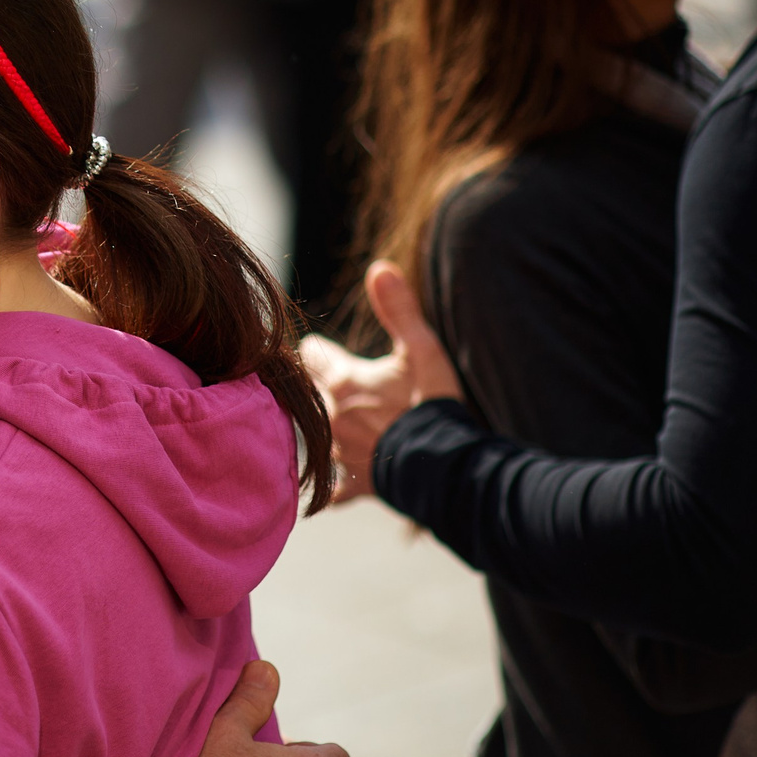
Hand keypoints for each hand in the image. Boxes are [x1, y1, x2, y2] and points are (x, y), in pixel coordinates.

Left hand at [301, 262, 465, 490]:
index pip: (311, 355)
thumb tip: (379, 267)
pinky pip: (332, 489)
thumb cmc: (434, 405)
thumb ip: (399, 309)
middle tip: (334, 384)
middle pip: (308, 392)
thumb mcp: (423, 350)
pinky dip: (330, 487)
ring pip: (315, 435)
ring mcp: (340, 452)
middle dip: (318, 386)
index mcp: (343, 382)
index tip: (328, 351)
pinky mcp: (354, 483)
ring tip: (341, 423)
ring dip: (323, 428)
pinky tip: (329, 487)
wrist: (448, 467)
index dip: (321, 351)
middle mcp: (330, 416)